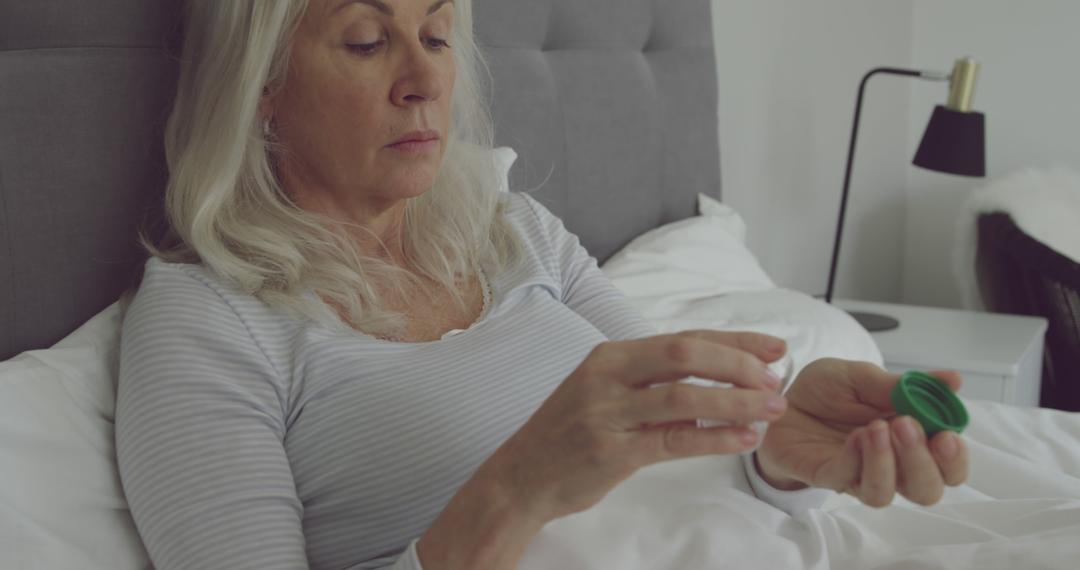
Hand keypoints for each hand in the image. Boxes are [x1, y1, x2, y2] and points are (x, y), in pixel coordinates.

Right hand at [485, 330, 788, 522]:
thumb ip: (654, 385)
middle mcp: (607, 375)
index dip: (734, 341)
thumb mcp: (605, 394)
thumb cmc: (569, 434)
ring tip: (772, 409)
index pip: (683, 338)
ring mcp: (607, 413)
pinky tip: (744, 439)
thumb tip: (717, 382)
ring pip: (684, 397)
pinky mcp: (611, 452)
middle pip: (686, 355)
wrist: (521, 476)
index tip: (774, 348)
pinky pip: (675, 440)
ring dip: (737, 401)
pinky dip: (715, 437)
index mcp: (610, 355)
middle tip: (776, 380)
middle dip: (739, 364)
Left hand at [756, 358, 968, 506]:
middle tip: (905, 425)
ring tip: (875, 428)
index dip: (954, 458)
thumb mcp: (862, 377)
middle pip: (926, 489)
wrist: (777, 400)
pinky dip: (855, 459)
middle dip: (924, 462)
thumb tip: (954, 380)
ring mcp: (858, 474)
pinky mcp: (827, 476)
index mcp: (910, 438)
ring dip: (887, 463)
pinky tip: (854, 436)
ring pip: (887, 494)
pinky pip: (847, 479)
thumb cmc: (825, 391)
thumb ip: (903, 384)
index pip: (948, 465)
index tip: (947, 435)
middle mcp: (891, 464)